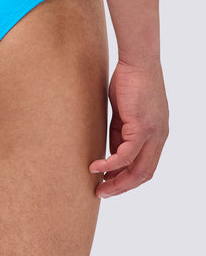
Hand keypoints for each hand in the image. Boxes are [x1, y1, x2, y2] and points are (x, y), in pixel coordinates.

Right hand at [89, 58, 168, 197]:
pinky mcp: (142, 128)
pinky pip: (125, 155)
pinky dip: (110, 165)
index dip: (127, 180)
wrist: (138, 61)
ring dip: (116, 182)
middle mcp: (159, 138)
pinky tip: (96, 167)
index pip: (145, 167)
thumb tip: (112, 152)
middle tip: (101, 194)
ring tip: (98, 187)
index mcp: (156, 135)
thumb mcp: (124, 114)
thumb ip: (120, 133)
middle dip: (121, 187)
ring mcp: (153, 134)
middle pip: (143, 174)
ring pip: (137, 170)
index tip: (108, 185)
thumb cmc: (130, 81)